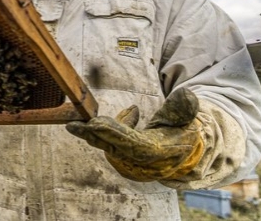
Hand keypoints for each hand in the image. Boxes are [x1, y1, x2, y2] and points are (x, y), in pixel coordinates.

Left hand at [66, 88, 203, 181]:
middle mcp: (143, 165)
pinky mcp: (124, 164)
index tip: (94, 123)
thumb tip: (185, 94)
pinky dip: (109, 130)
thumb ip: (183, 108)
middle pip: (113, 149)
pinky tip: (131, 115)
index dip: (114, 134)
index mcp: (160, 155)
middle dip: (93, 136)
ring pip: (110, 145)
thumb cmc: (183, 132)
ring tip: (127, 112)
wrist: (184, 154)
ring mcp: (132, 167)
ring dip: (104, 127)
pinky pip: (110, 145)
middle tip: (72, 125)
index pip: (133, 145)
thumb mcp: (187, 119)